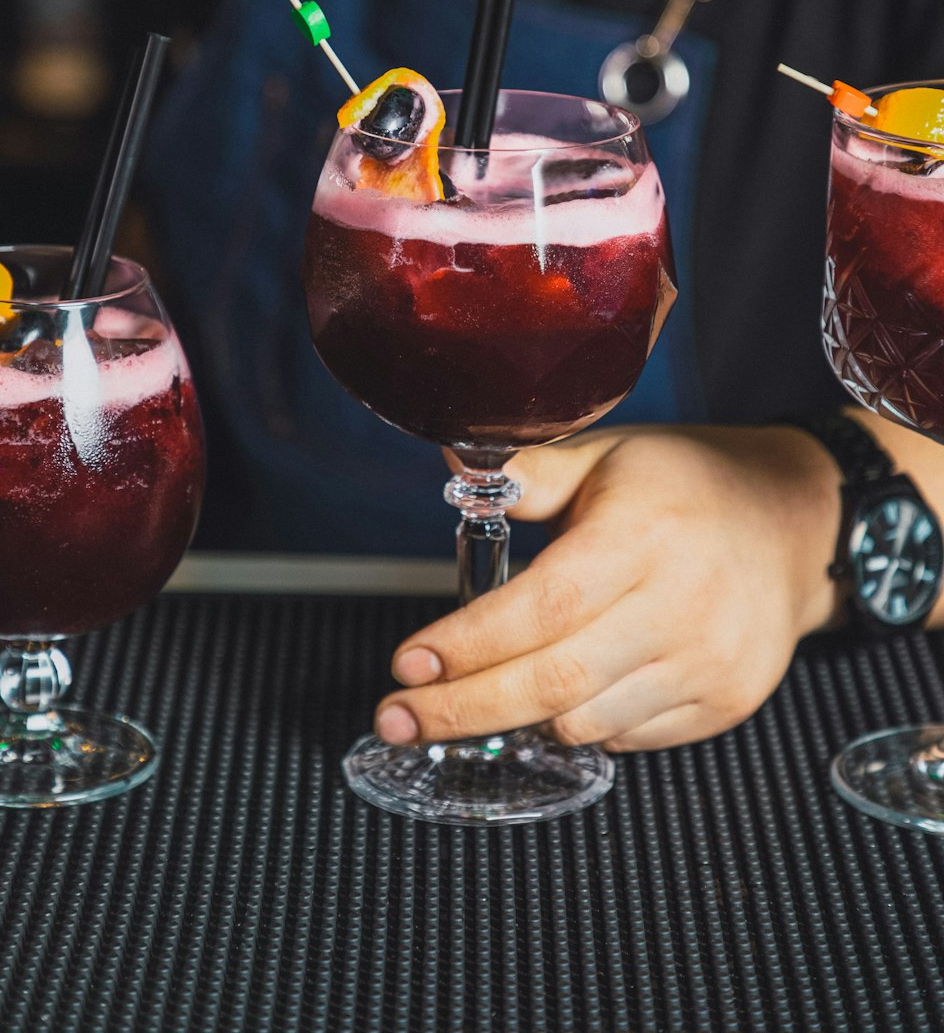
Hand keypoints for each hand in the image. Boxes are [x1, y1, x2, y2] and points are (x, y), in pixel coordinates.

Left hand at [375, 425, 842, 751]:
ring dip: (516, 717)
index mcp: (642, 535)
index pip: (540, 607)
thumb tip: (453, 470)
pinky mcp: (725, 701)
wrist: (795, 523)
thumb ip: (529, 475)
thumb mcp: (608, 455)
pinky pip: (626, 737)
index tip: (407, 661)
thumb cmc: (688, 484)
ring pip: (584, 722)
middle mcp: (681, 605)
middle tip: (396, 718)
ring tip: (471, 697)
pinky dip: (578, 721)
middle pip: (554, 683)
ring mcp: (709, 662)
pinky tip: (560, 691)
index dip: (467, 643)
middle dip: (463, 708)